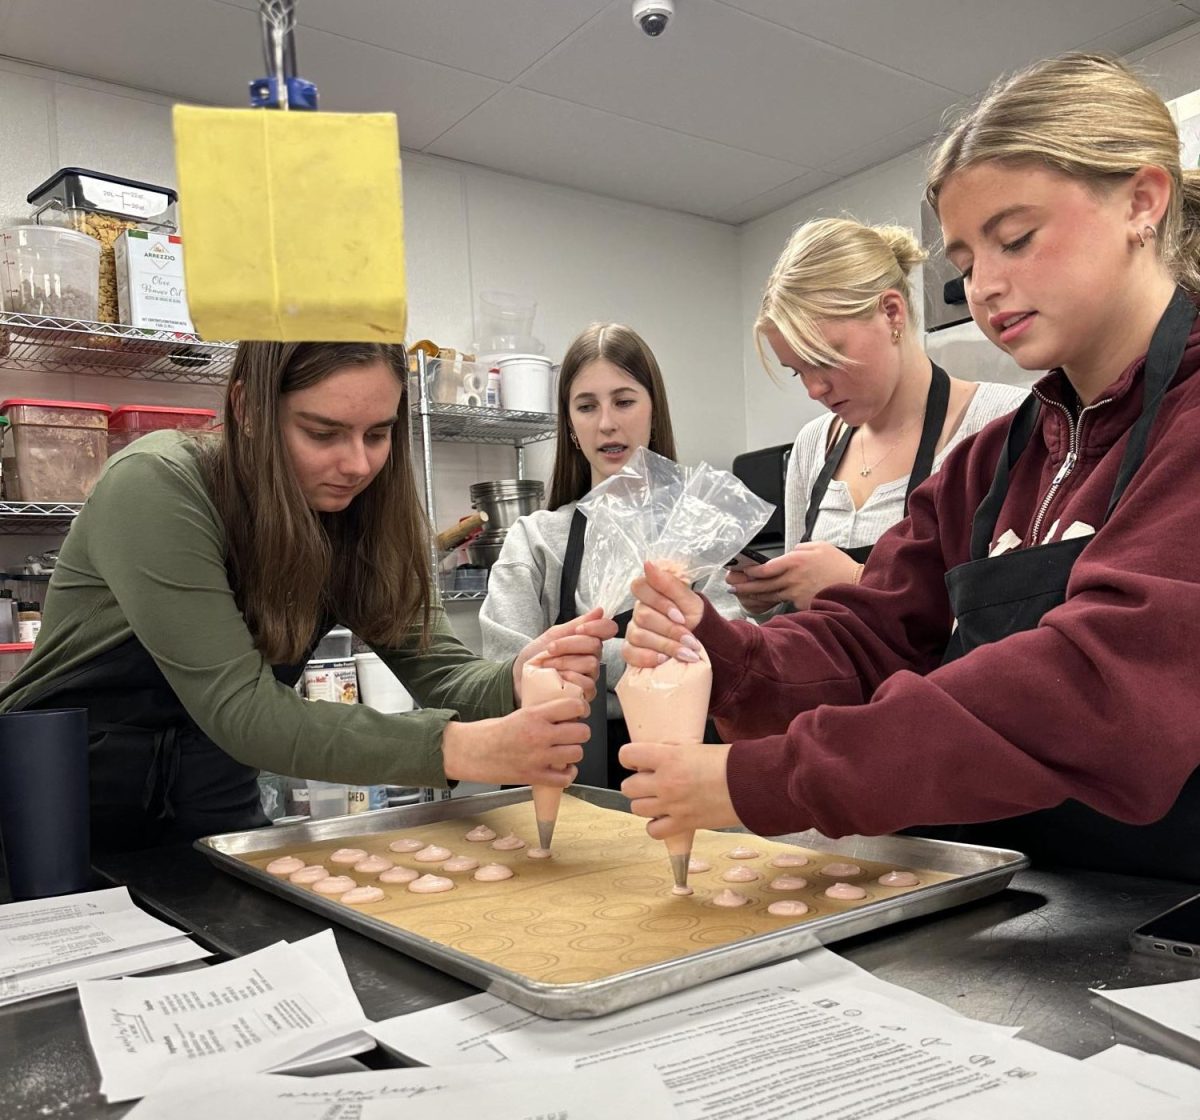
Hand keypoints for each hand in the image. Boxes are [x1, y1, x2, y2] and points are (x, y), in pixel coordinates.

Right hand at [442, 697, 588, 785]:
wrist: (471, 752)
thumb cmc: (491, 732)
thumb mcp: (519, 714)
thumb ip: (542, 715)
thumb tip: (565, 715)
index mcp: (535, 715)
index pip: (573, 706)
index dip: (581, 708)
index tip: (579, 712)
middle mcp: (540, 735)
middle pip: (582, 732)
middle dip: (580, 732)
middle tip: (573, 733)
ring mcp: (538, 757)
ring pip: (577, 753)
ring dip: (574, 753)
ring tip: (566, 751)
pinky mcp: (534, 776)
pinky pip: (565, 778)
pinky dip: (568, 774)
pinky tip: (562, 769)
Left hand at [513, 607, 616, 703]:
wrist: (519, 678)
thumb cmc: (535, 657)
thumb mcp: (552, 635)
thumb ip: (576, 623)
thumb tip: (599, 611)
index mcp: (587, 642)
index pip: (608, 629)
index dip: (597, 627)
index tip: (578, 629)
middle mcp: (592, 659)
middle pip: (596, 646)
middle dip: (569, 644)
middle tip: (550, 649)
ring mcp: (590, 677)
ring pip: (591, 664)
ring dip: (564, 662)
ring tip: (548, 666)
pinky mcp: (585, 695)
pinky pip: (587, 684)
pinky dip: (568, 678)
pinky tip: (556, 678)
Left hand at [619, 741, 740, 837]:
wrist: (753, 783)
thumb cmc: (732, 763)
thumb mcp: (696, 749)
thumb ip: (674, 756)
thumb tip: (662, 761)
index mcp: (668, 757)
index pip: (627, 755)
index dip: (629, 758)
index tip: (635, 761)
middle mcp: (665, 782)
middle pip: (628, 787)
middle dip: (637, 785)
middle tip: (651, 782)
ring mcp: (673, 805)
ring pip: (636, 809)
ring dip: (645, 805)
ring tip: (659, 800)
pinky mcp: (684, 824)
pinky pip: (654, 831)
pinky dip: (656, 826)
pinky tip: (666, 818)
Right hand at [623, 561, 706, 668]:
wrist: (704, 643)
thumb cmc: (695, 619)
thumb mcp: (690, 600)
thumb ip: (669, 583)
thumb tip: (647, 564)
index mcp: (650, 593)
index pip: (640, 588)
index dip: (660, 603)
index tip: (681, 616)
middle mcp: (638, 611)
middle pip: (643, 616)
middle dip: (671, 630)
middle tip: (691, 641)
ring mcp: (633, 631)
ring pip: (639, 636)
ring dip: (666, 646)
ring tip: (687, 653)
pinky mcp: (631, 650)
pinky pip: (630, 653)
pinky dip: (648, 658)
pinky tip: (664, 660)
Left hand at [728, 542, 859, 611]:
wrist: (855, 584)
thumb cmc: (838, 564)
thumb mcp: (819, 546)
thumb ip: (799, 548)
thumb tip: (788, 553)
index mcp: (795, 561)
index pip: (766, 568)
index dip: (750, 571)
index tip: (739, 571)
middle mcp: (793, 579)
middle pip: (763, 584)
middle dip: (744, 585)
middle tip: (730, 586)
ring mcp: (797, 594)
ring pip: (769, 595)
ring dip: (752, 595)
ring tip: (739, 594)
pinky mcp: (802, 605)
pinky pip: (783, 603)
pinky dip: (771, 602)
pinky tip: (759, 602)